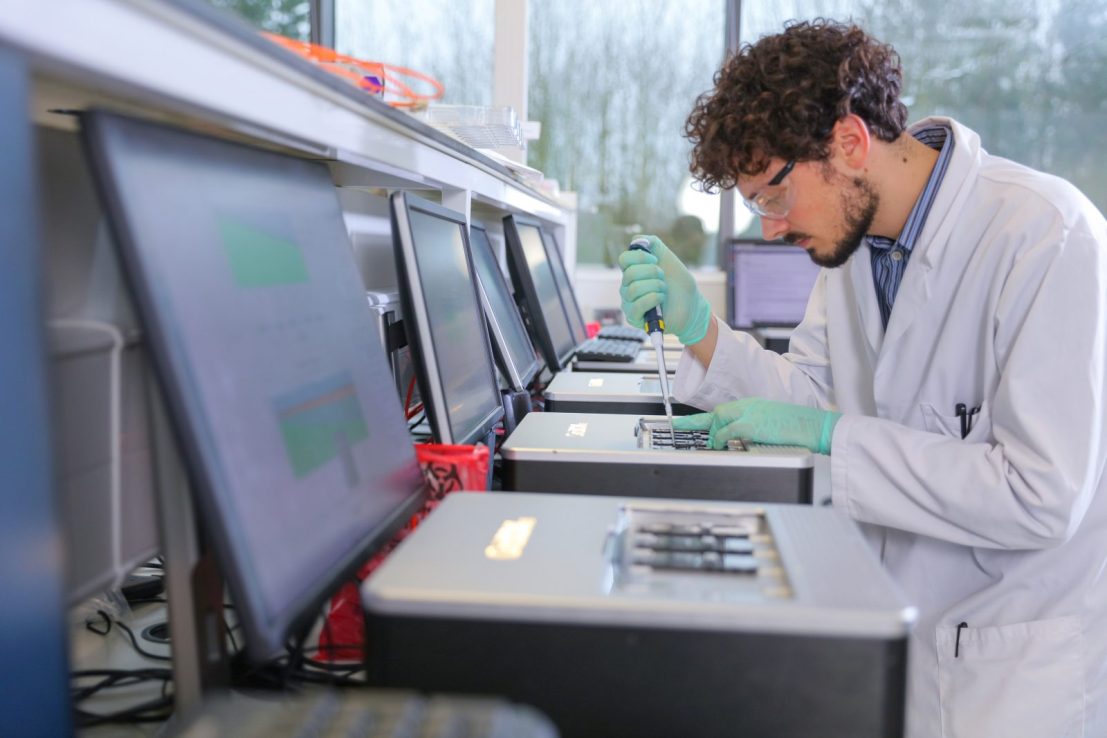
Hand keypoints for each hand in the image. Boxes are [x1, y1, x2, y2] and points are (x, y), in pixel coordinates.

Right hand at [618, 235, 711, 344]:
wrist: (691, 306)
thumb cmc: (679, 284)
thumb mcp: (669, 259)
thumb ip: (654, 245)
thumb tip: (637, 240)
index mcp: (633, 271)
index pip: (624, 259)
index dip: (640, 257)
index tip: (656, 261)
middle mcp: (627, 286)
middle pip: (630, 273)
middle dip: (652, 273)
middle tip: (663, 278)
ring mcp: (629, 302)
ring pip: (634, 289)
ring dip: (656, 287)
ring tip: (664, 290)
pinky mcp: (634, 317)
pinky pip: (637, 305)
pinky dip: (653, 299)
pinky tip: (661, 299)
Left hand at [673, 397, 841, 454]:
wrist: (815, 426)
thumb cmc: (800, 428)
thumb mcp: (773, 425)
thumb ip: (754, 429)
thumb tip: (740, 443)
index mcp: (754, 405)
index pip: (723, 410)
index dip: (701, 417)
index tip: (683, 422)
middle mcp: (750, 405)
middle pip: (717, 413)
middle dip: (699, 423)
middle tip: (688, 432)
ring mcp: (751, 413)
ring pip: (719, 419)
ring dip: (714, 435)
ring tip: (716, 447)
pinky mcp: (753, 424)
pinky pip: (728, 431)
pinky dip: (721, 439)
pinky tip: (722, 446)